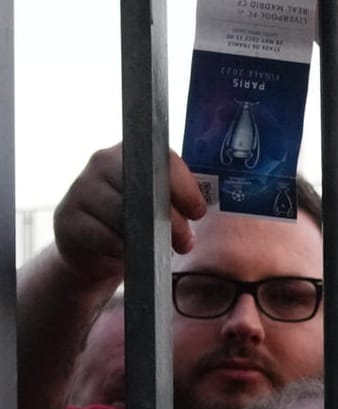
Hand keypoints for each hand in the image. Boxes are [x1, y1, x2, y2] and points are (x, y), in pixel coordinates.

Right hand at [53, 145, 205, 286]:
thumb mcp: (157, 207)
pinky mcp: (66, 218)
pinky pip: (103, 235)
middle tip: (184, 242)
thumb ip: (175, 200)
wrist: (91, 251)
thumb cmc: (134, 224)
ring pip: (122, 213)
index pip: (162, 159)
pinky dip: (122, 249)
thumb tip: (198, 211)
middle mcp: (102, 163)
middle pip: (143, 187)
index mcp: (130, 154)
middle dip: (170, 218)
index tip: (198, 213)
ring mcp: (81, 188)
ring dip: (147, 237)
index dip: (184, 187)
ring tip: (157, 251)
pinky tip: (129, 255)